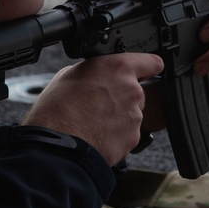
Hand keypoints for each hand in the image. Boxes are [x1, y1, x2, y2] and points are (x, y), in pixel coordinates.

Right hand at [22, 52, 163, 165]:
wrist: (57, 146)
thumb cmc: (57, 109)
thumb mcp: (69, 74)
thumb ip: (94, 72)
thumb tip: (98, 76)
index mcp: (118, 68)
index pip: (152, 62)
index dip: (148, 66)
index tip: (146, 70)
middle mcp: (132, 90)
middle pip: (137, 92)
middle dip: (122, 97)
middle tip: (99, 104)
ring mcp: (135, 116)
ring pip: (131, 114)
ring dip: (118, 118)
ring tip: (93, 123)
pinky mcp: (132, 139)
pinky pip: (127, 134)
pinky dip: (115, 136)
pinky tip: (96, 136)